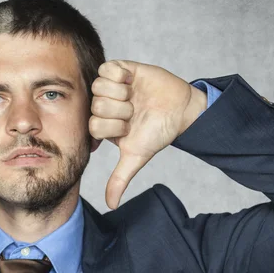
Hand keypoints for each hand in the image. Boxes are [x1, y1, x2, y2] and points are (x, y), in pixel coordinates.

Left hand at [89, 60, 206, 209]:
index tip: (128, 128)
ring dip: (121, 94)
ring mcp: (110, 86)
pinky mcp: (120, 69)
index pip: (93, 125)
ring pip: (99, 87)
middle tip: (134, 112)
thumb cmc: (157, 133)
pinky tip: (132, 81)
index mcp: (102, 124)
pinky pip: (107, 68)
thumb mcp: (136, 157)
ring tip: (134, 97)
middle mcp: (103, 104)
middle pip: (96, 106)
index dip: (113, 128)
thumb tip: (111, 205)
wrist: (180, 110)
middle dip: (120, 112)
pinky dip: (120, 75)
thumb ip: (120, 179)